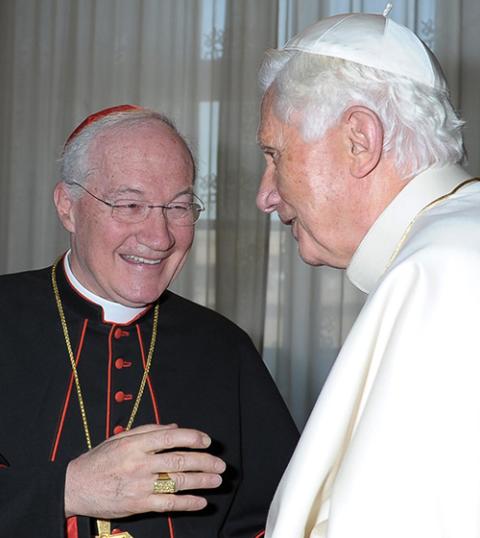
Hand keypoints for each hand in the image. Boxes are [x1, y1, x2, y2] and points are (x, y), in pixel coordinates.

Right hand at [64, 423, 225, 518]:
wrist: (75, 486)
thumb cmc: (100, 459)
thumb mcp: (121, 437)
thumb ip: (149, 430)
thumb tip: (175, 427)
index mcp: (136, 443)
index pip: (171, 437)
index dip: (192, 437)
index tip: (207, 441)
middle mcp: (140, 462)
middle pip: (179, 460)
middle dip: (204, 461)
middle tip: (220, 464)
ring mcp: (140, 484)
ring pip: (177, 481)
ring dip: (201, 481)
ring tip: (217, 480)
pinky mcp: (138, 503)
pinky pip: (168, 503)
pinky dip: (187, 503)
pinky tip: (201, 502)